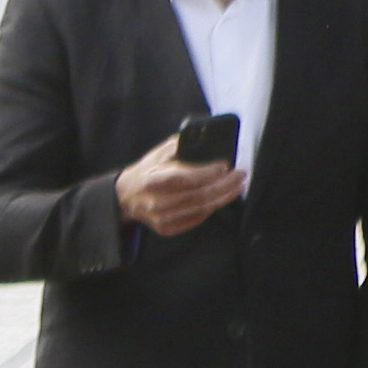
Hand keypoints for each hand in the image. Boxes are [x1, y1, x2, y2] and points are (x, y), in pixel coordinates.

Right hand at [113, 135, 247, 237]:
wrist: (127, 196)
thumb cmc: (148, 171)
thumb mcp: (159, 153)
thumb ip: (181, 146)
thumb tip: (208, 139)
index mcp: (151, 180)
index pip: (184, 179)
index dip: (207, 173)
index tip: (225, 165)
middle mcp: (155, 202)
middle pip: (197, 196)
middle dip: (224, 185)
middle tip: (240, 175)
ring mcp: (161, 218)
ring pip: (201, 209)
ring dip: (224, 197)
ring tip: (238, 186)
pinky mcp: (167, 228)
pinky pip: (196, 219)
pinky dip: (212, 207)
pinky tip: (222, 197)